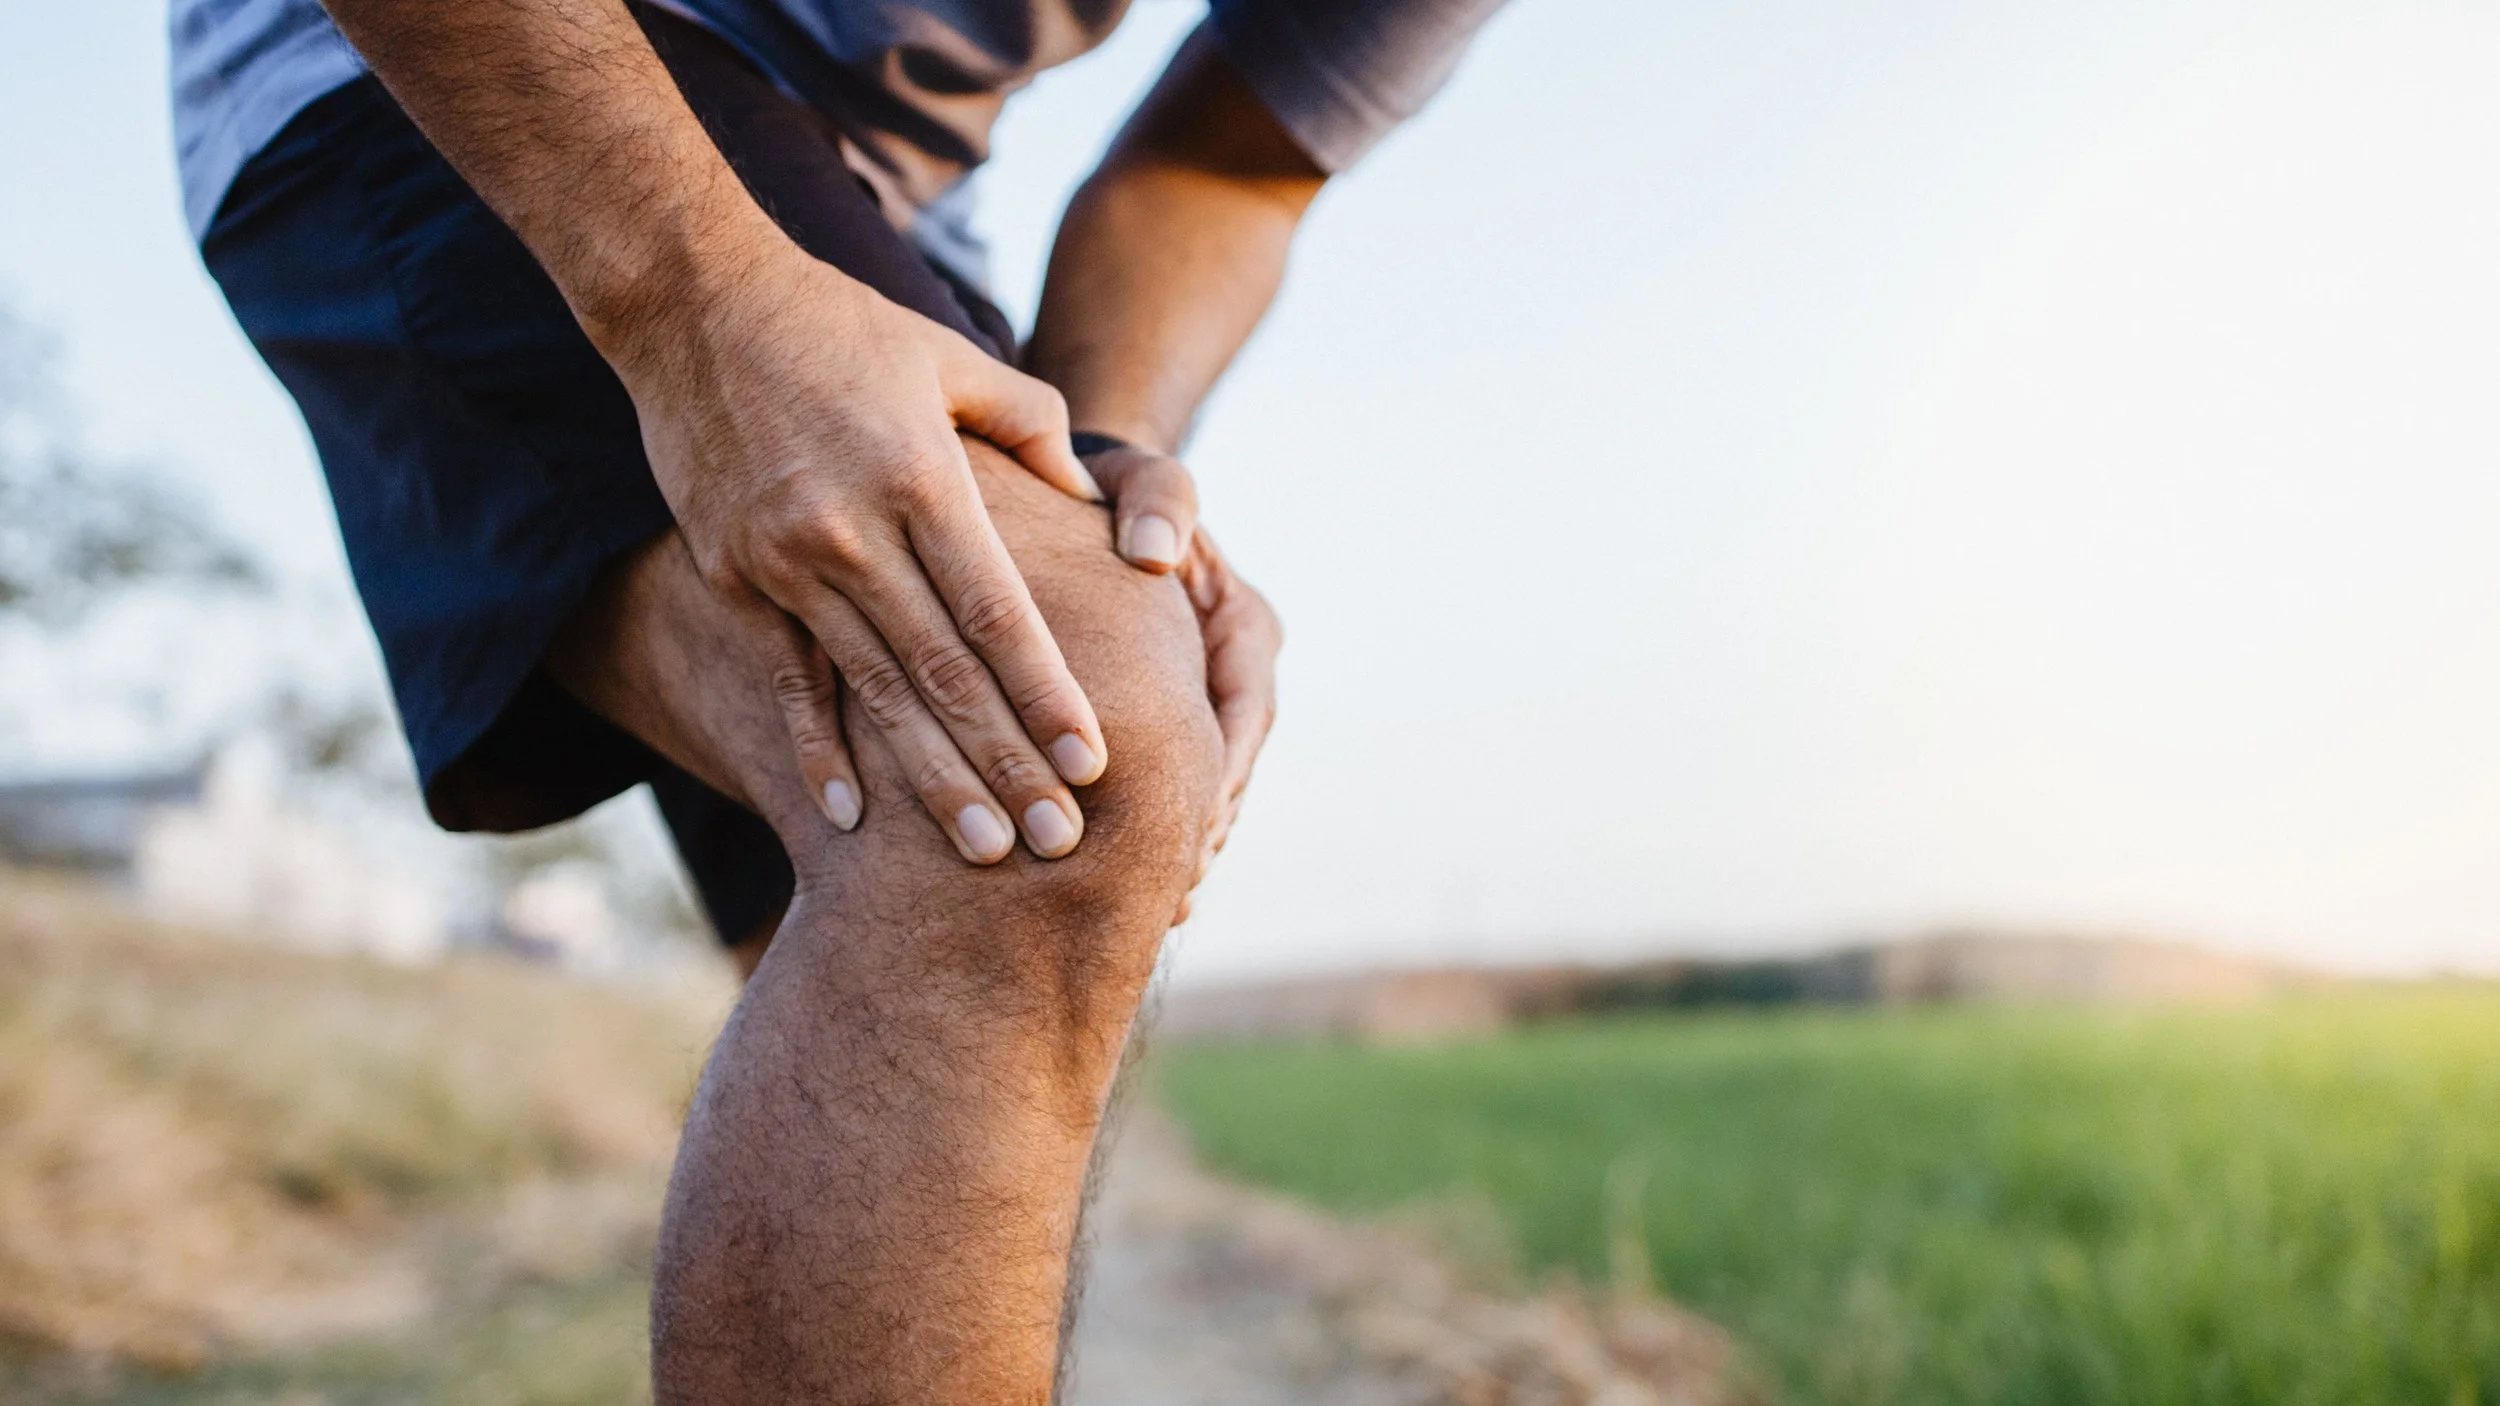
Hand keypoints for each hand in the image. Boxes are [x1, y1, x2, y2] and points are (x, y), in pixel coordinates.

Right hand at [608, 228, 1108, 863]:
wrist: (691, 300)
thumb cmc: (839, 325)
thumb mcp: (949, 356)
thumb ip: (1029, 423)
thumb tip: (1088, 494)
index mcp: (921, 479)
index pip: (997, 613)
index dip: (1045, 694)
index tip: (1093, 763)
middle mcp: (852, 531)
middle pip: (943, 673)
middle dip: (1005, 765)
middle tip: (1056, 843)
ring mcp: (784, 561)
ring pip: (873, 694)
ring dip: (930, 780)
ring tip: (983, 851)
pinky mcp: (732, 576)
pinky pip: (785, 682)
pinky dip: (816, 752)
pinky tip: (852, 819)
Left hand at [1082, 445, 1279, 919]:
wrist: (1091, 495)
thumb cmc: (1115, 484)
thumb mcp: (1142, 477)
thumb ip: (1159, 498)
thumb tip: (1158, 548)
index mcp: (1245, 626)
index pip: (1243, 714)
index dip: (1220, 776)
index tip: (1192, 832)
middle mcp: (1237, 674)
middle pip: (1230, 770)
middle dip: (1203, 834)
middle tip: (1170, 899)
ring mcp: (1205, 703)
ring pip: (1203, 790)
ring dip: (1183, 850)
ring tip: (1151, 917)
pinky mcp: (1169, 724)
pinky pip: (1170, 786)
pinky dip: (1155, 836)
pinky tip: (1125, 896)